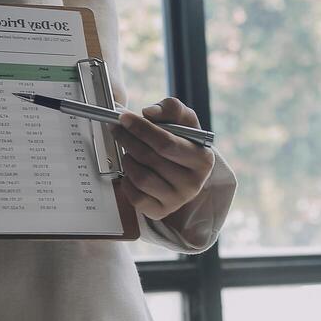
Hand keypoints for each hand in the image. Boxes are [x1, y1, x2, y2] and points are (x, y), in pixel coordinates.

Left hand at [112, 98, 214, 220]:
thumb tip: (149, 113)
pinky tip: (131, 171)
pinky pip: (136, 197)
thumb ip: (171, 108)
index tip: (123, 117)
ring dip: (128, 160)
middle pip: (150, 159)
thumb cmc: (182, 143)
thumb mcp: (184, 121)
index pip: (166, 143)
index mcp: (203, 159)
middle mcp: (193, 183)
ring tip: (129, 151)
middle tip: (117, 129)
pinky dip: (127, 181)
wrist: (185, 172)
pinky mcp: (161, 211)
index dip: (141, 129)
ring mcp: (177, 200)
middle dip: (128, 140)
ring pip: (141, 178)